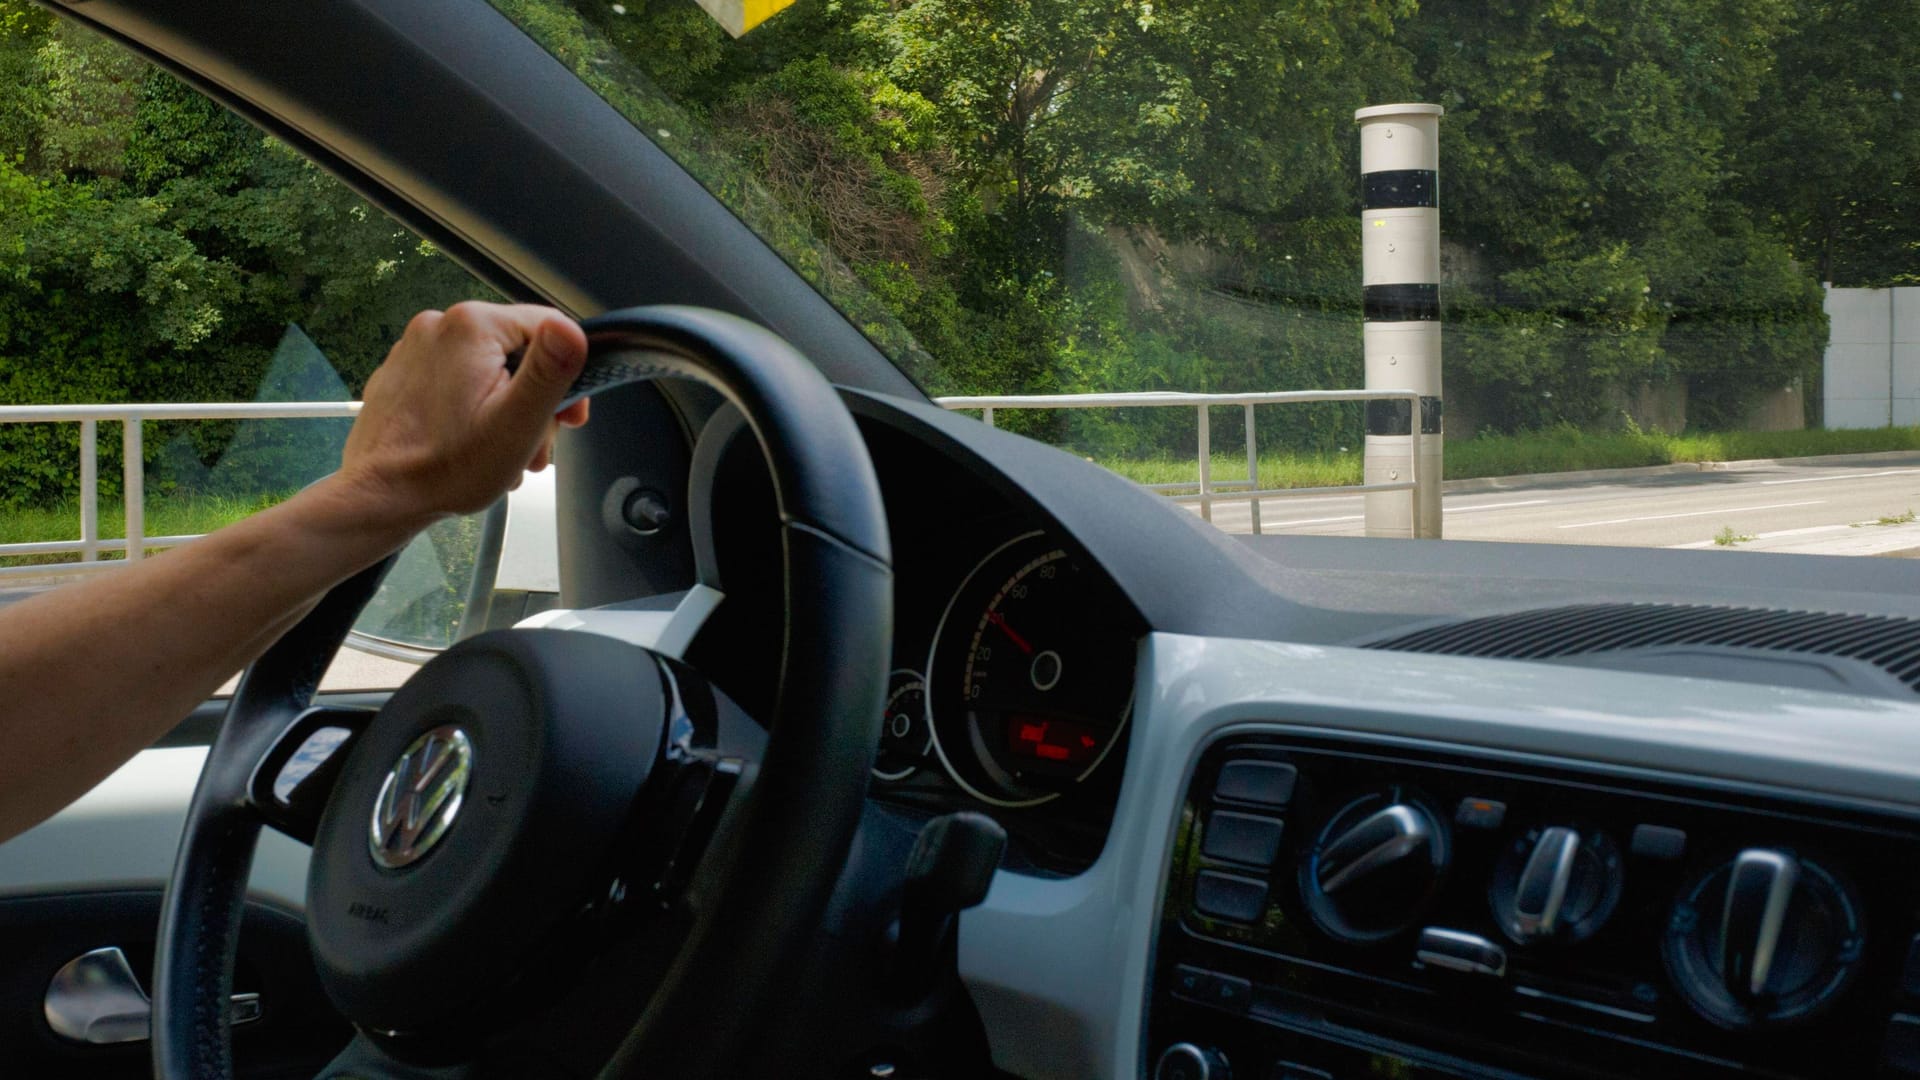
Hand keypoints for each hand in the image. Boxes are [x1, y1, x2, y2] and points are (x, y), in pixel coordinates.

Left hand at [337, 302, 590, 527]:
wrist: (380, 496)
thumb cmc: (445, 468)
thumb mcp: (517, 423)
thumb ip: (549, 371)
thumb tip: (572, 330)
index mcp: (472, 327)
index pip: (547, 328)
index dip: (568, 374)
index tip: (568, 415)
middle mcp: (439, 326)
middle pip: (518, 351)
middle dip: (533, 399)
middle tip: (532, 444)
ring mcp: (417, 348)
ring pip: (489, 367)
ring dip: (505, 407)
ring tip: (500, 451)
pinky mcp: (406, 371)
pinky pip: (457, 378)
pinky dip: (473, 406)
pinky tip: (471, 440)